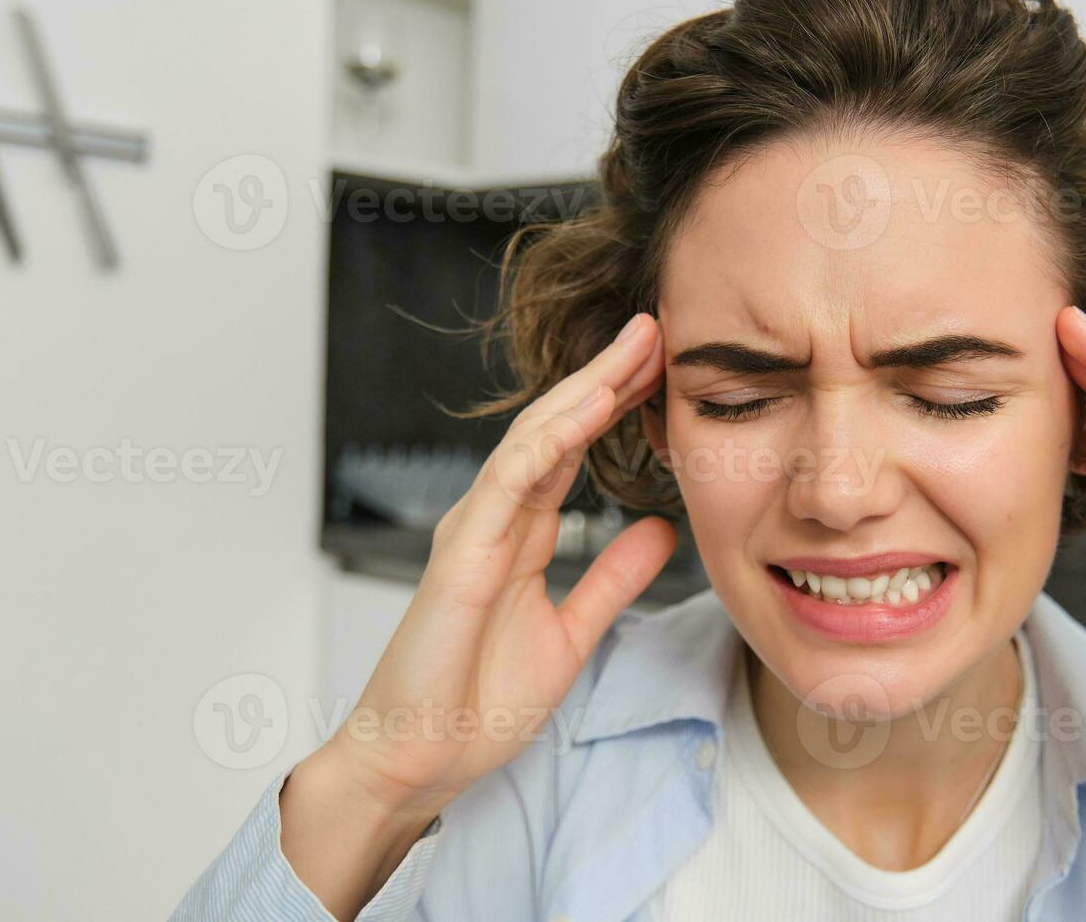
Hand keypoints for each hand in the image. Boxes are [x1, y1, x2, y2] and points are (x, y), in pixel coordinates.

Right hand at [283, 312, 675, 914]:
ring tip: (635, 346)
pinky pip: (509, 480)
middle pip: (556, 428)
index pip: (573, 450)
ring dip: (585, 388)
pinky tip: (589, 405)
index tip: (665, 366)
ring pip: (534, 439)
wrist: (421, 758)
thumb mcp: (571, 633)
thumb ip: (610, 580)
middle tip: (658, 327)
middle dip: (606, 375)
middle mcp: (493, 519)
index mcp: (517, 535)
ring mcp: (473, 530)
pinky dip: (550, 439)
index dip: (616, 404)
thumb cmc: (474, 702)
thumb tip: (660, 532)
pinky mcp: (462, 553)